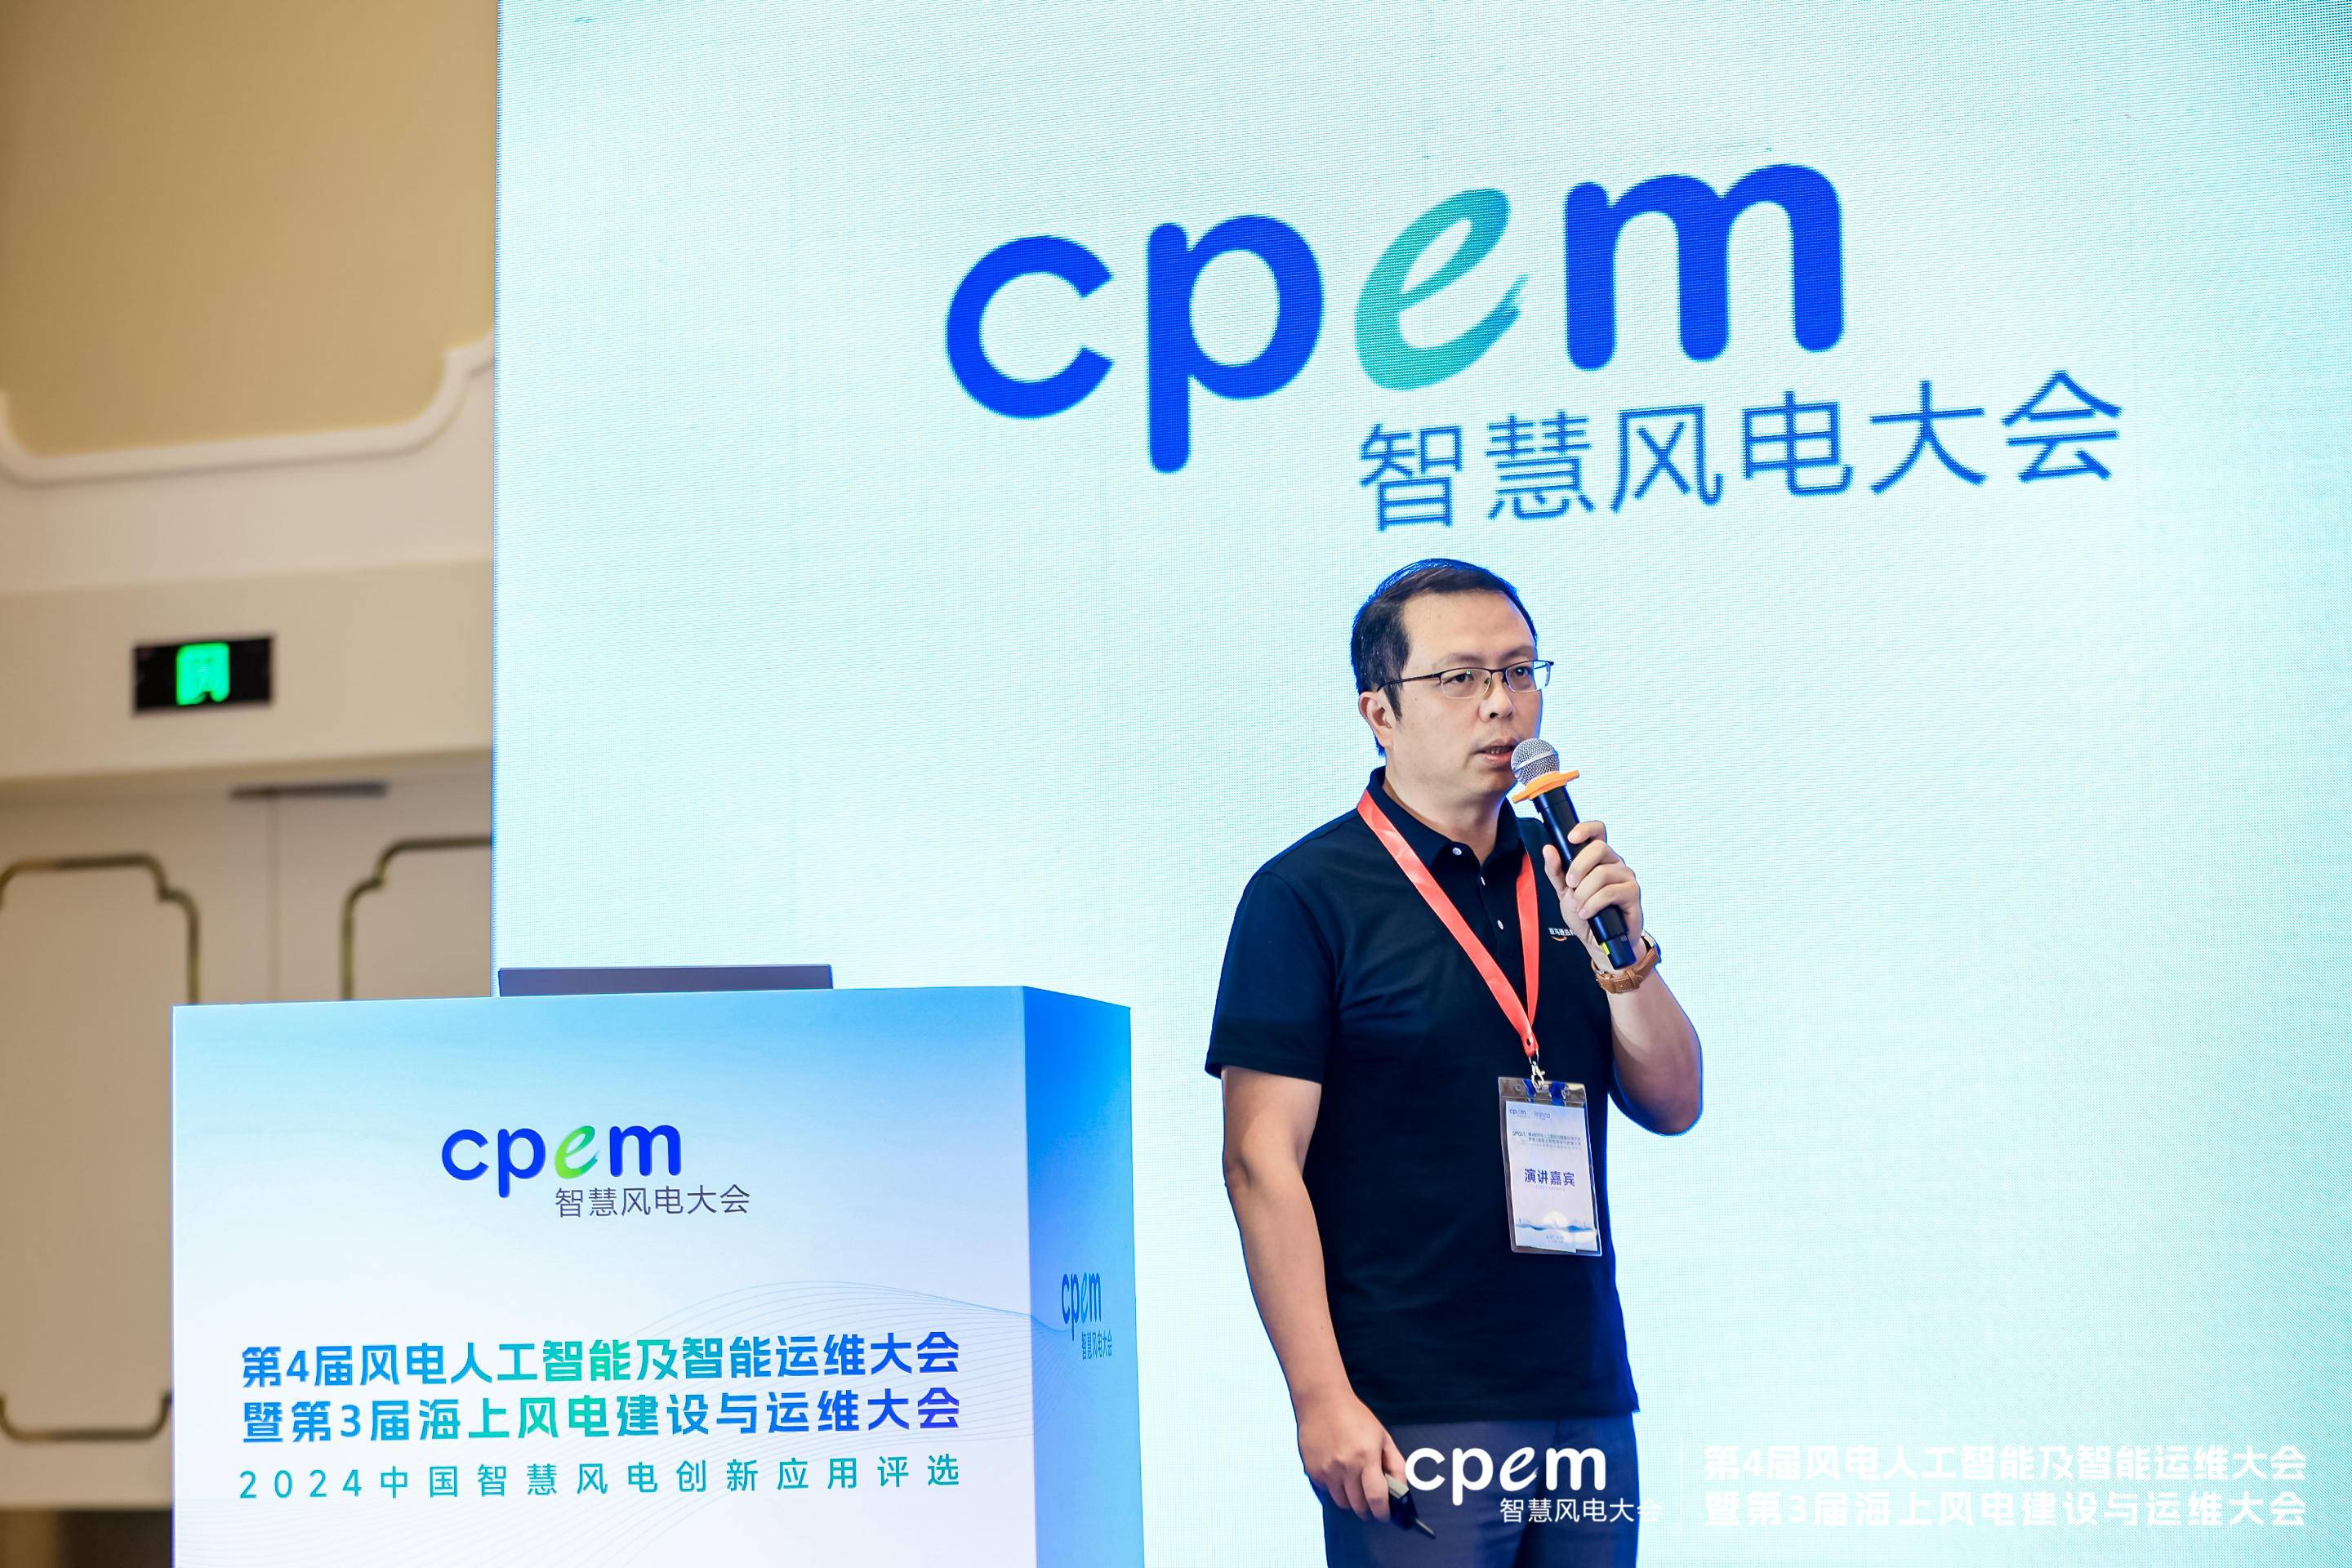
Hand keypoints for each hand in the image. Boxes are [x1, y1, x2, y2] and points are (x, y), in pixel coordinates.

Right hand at [1296, 1389, 1404, 1520]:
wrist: (1321, 1401)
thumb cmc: (1355, 1417)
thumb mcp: (1383, 1437)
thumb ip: (1396, 1465)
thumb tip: (1401, 1491)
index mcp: (1367, 1456)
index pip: (1377, 1498)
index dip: (1383, 1512)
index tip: (1385, 1515)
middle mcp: (1346, 1466)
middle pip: (1359, 1507)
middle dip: (1368, 1510)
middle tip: (1372, 1503)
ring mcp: (1327, 1470)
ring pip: (1343, 1503)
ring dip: (1352, 1501)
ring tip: (1355, 1485)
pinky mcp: (1313, 1472)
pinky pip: (1328, 1492)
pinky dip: (1336, 1489)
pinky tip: (1338, 1472)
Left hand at [1541, 819, 1642, 966]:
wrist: (1599, 942)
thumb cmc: (1584, 914)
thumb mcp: (1563, 892)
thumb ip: (1555, 871)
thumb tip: (1548, 849)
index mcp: (1598, 858)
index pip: (1598, 831)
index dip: (1585, 829)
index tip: (1570, 838)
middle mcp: (1614, 863)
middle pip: (1599, 848)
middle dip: (1578, 867)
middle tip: (1569, 885)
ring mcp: (1626, 877)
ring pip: (1602, 873)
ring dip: (1584, 892)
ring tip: (1578, 907)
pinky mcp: (1633, 894)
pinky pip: (1610, 892)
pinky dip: (1593, 903)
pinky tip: (1587, 913)